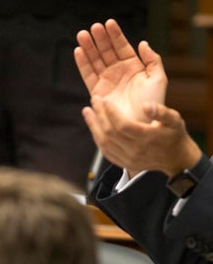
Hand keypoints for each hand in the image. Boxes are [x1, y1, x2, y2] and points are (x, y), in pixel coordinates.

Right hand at [75, 19, 166, 122]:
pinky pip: (88, 75)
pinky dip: (83, 63)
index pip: (121, 46)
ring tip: (82, 35)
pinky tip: (79, 51)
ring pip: (95, 60)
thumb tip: (142, 43)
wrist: (141, 124)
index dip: (115, 35)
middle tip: (93, 28)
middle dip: (99, 39)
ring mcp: (107, 81)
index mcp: (133, 66)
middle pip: (106, 51)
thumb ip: (153, 60)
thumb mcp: (158, 78)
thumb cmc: (153, 103)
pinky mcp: (97, 92)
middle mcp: (118, 72)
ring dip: (88, 48)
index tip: (108, 23)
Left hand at [82, 99, 201, 176]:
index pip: (122, 125)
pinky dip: (98, 138)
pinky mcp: (124, 163)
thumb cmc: (174, 135)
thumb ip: (161, 112)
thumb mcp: (174, 120)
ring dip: (93, 126)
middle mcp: (135, 150)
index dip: (111, 112)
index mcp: (147, 138)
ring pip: (104, 143)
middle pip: (110, 133)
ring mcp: (128, 159)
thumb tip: (146, 105)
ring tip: (87, 112)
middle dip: (99, 116)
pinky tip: (93, 126)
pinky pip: (105, 151)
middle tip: (93, 101)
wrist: (175, 158)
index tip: (104, 100)